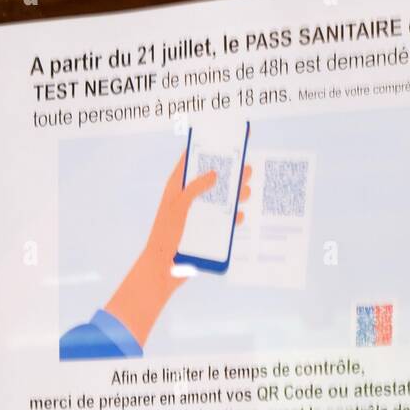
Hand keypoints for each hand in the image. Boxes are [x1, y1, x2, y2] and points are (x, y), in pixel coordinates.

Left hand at [105, 152, 251, 346]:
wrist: (162, 269)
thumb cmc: (165, 235)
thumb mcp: (179, 206)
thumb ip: (196, 188)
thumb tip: (213, 173)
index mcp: (177, 188)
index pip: (191, 163)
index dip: (205, 151)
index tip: (220, 141)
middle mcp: (188, 199)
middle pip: (210, 181)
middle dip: (228, 174)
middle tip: (246, 168)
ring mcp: (196, 216)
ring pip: (219, 201)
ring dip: (233, 196)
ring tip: (247, 192)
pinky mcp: (203, 232)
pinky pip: (221, 222)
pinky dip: (231, 219)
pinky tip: (240, 216)